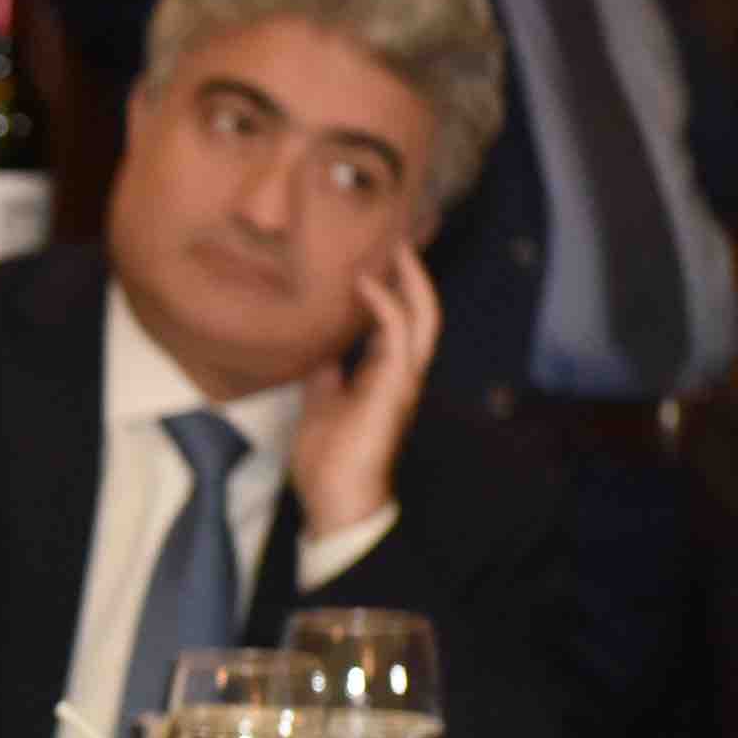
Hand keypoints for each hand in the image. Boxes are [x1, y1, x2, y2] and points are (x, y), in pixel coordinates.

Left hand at [289, 243, 438, 537]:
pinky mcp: (395, 389)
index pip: (398, 323)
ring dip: (410, 280)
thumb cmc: (328, 458)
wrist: (335, 500)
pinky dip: (383, 305)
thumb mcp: (320, 400)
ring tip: (393, 246)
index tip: (377, 256)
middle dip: (415, 275)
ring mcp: (403, 382)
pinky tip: (363, 282)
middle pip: (422, 314)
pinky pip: (397, 336)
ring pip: (422, 319)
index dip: (392, 289)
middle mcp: (402, 375)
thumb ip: (325, 370)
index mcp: (385, 377)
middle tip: (399, 236)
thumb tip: (315, 341)